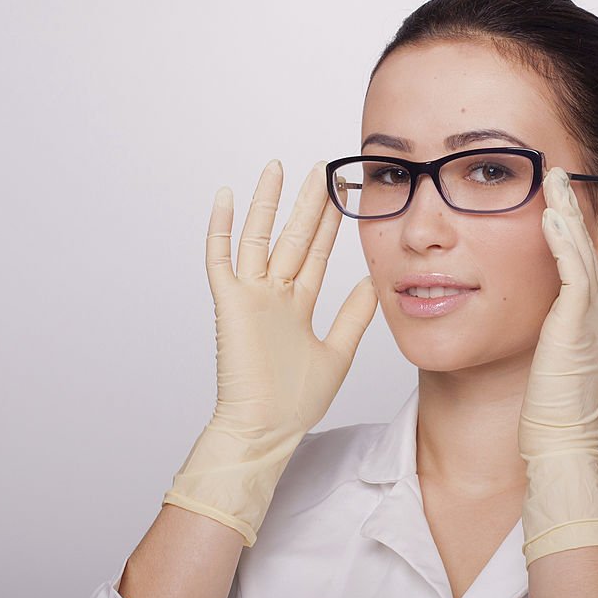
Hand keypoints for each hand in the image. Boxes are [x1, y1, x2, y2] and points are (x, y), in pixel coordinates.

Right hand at [162, 160, 377, 546]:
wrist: (266, 430)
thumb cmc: (297, 402)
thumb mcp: (339, 352)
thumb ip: (355, 315)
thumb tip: (376, 281)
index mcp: (298, 305)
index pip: (315, 253)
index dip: (328, 224)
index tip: (341, 194)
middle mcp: (274, 295)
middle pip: (292, 238)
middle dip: (306, 204)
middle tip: (320, 169)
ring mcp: (251, 297)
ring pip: (259, 238)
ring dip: (267, 203)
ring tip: (277, 168)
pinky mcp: (230, 304)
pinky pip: (222, 259)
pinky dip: (222, 228)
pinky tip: (227, 197)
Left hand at [518, 167, 597, 566]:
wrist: (560, 448)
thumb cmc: (546, 416)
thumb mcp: (543, 365)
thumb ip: (538, 337)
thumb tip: (513, 322)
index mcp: (589, 323)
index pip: (579, 263)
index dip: (567, 230)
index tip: (549, 199)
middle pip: (587, 248)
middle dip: (572, 209)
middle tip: (557, 173)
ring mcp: (593, 319)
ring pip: (583, 252)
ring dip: (567, 212)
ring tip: (553, 177)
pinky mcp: (579, 326)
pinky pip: (573, 273)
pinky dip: (562, 240)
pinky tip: (548, 212)